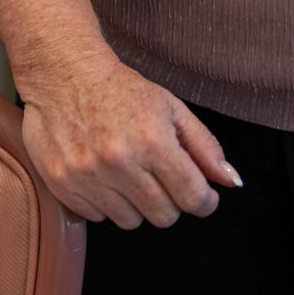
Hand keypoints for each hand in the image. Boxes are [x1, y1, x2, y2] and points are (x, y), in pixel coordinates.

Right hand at [17, 48, 235, 228]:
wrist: (63, 73)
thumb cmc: (120, 89)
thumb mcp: (170, 107)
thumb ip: (204, 146)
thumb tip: (231, 182)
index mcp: (152, 140)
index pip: (192, 197)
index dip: (204, 201)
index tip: (202, 196)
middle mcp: (119, 162)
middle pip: (164, 216)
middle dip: (169, 200)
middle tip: (159, 177)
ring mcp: (88, 176)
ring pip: (130, 221)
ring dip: (135, 203)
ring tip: (127, 172)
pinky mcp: (62, 184)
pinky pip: (98, 217)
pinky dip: (104, 202)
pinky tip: (102, 174)